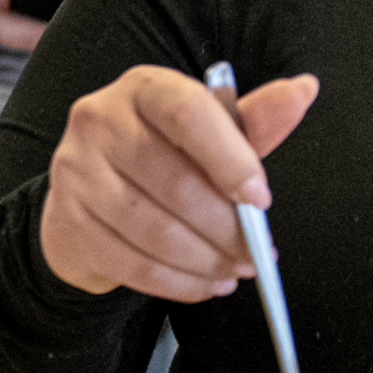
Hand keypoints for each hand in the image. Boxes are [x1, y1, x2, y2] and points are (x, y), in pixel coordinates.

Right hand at [41, 64, 318, 298]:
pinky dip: (180, 284)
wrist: (88, 190)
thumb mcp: (207, 131)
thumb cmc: (160, 153)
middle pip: (177, 184)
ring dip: (208, 261)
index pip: (189, 114)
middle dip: (227, 230)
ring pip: (157, 232)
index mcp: (143, 88)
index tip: (260, 200)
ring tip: (234, 269)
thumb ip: (253, 121)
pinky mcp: (69, 222)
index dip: (232, 160)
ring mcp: (76, 172)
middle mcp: (100, 120)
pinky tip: (205, 282)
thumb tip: (303, 91)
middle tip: (256, 253)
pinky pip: (134, 266)